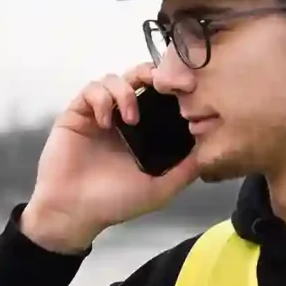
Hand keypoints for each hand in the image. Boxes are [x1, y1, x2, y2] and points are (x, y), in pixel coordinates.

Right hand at [19, 62, 199, 253]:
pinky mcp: (77, 113)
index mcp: (143, 132)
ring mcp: (99, 114)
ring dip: (126, 91)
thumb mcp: (159, 190)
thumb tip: (212, 150)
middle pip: (139, 78)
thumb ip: (185, 170)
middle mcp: (123, 118)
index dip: (172, 87)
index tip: (188, 87)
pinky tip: (106, 121)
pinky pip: (91, 90)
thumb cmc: (114, 203)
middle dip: (152, 74)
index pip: (160, 97)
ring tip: (130, 118)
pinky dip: (102, 99)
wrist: (73, 211)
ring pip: (115, 78)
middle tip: (165, 84)